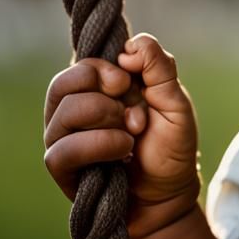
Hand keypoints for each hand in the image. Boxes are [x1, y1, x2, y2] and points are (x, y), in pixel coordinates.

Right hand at [44, 33, 200, 238]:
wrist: (170, 193)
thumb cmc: (171, 146)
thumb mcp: (176, 103)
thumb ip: (160, 68)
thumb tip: (131, 45)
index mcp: (99, 89)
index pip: (82, 63)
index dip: (103, 68)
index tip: (126, 82)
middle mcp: (75, 110)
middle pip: (63, 84)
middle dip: (103, 95)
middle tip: (130, 113)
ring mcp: (64, 138)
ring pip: (63, 113)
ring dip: (106, 120)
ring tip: (131, 136)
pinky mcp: (62, 168)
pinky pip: (62, 150)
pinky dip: (98, 145)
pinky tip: (122, 152)